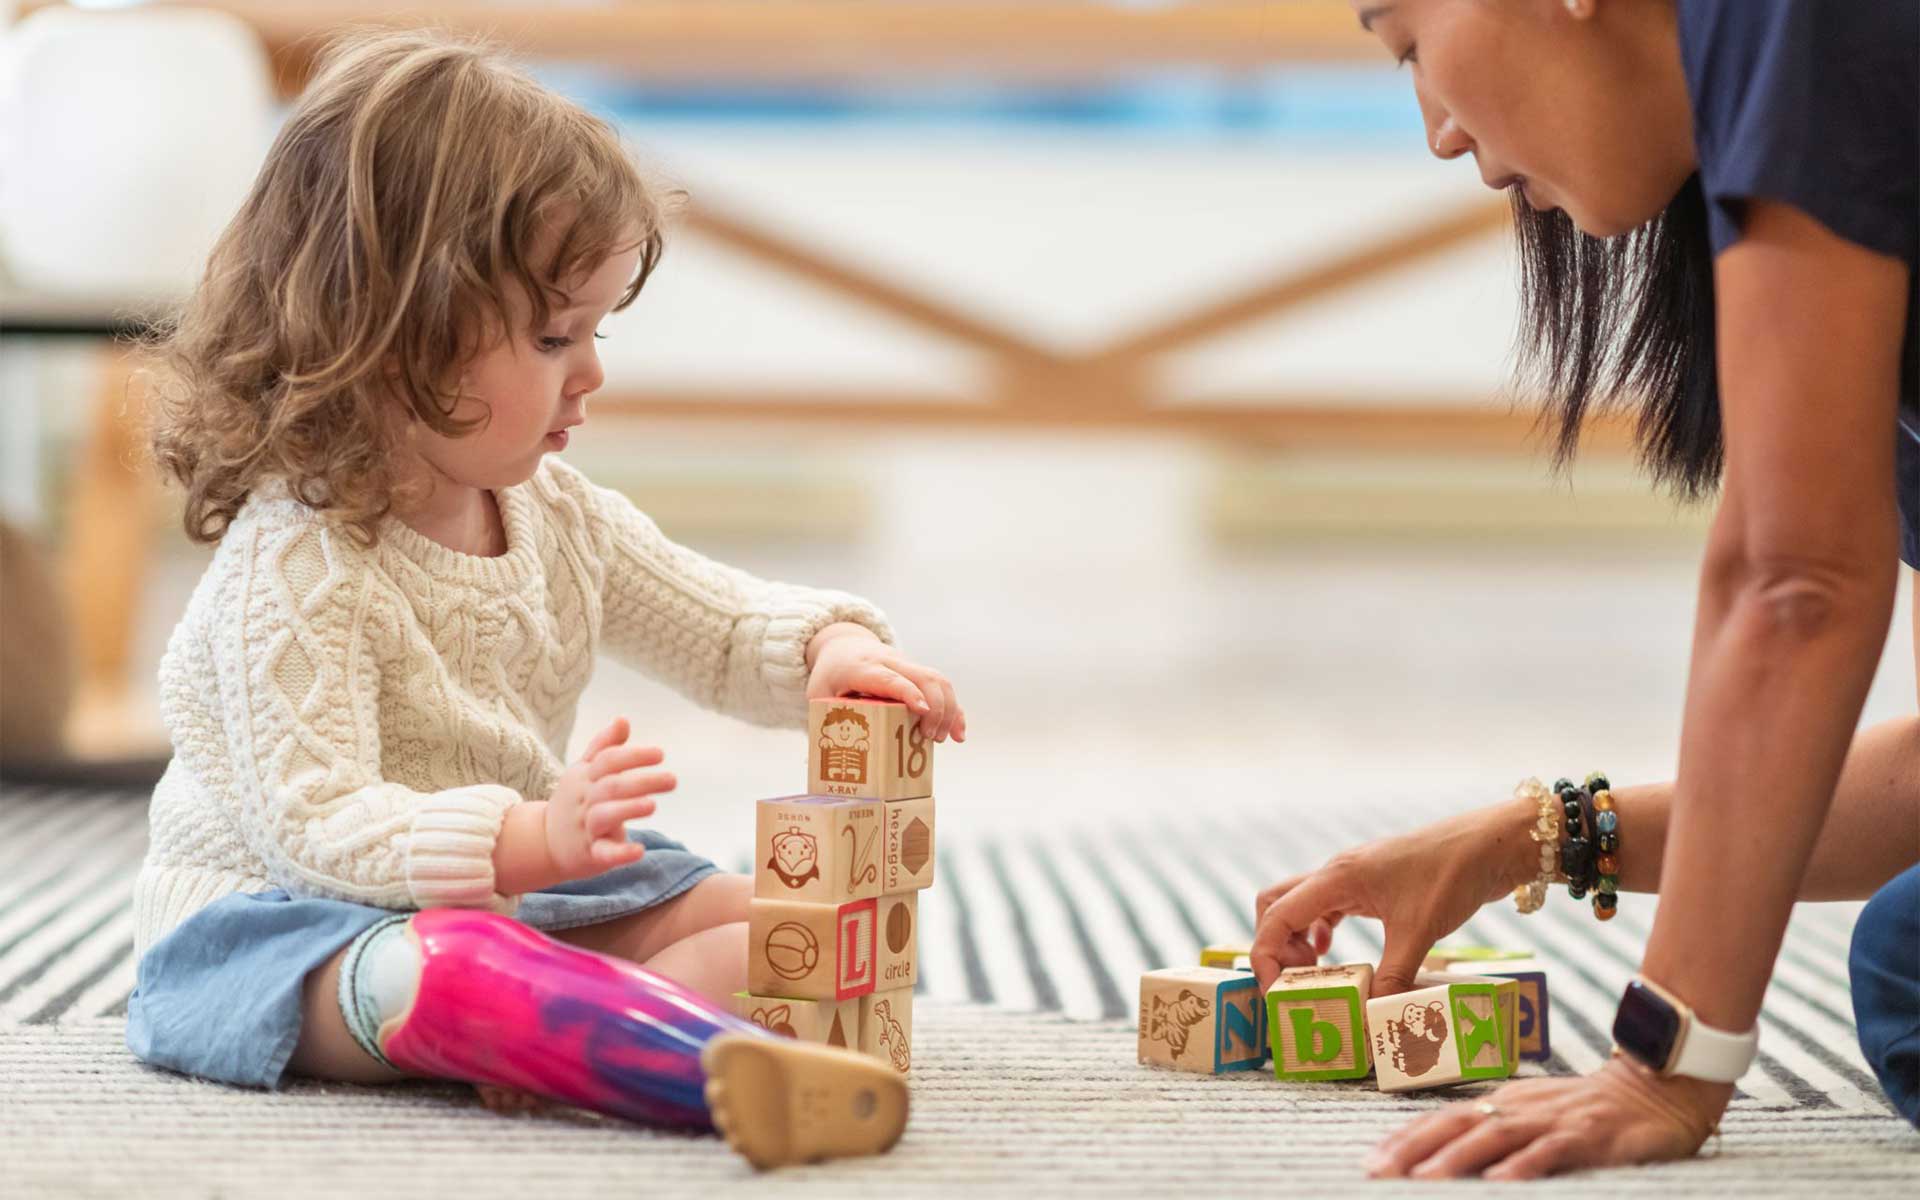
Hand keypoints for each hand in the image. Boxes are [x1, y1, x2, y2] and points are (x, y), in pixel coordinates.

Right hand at [544, 717, 674, 882]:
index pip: (608, 761)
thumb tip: (624, 719)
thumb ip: (604, 746)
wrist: (544, 842)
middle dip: (642, 782)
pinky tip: (639, 850)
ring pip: (604, 816)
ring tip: (652, 805)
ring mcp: (586, 828)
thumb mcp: (583, 771)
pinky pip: (604, 853)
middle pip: (611, 786)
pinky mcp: (590, 855)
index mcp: (585, 778)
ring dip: (628, 809)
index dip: (632, 756)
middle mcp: (585, 800)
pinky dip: (620, 853)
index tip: (660, 754)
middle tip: (672, 780)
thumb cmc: (574, 800)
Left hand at [806, 625, 966, 741]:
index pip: (889, 678)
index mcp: (862, 667)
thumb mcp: (818, 695)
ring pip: (937, 679)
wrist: (843, 646)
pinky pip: (942, 686)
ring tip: (944, 739)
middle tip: (930, 738)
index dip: (906, 692)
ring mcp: (907, 665)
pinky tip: (960, 733)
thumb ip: (823, 721)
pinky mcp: (918, 673)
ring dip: (948, 709)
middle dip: (934, 708)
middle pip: (923, 677)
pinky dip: (954, 709)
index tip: (920, 711)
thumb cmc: (830, 677)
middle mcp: (889, 662)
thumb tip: (823, 761)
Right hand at [1251, 795, 1535, 995]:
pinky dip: (1319, 931)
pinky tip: (1334, 953)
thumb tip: (1371, 1015)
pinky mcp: (1370, 884)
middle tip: (1297, 980)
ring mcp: (1352, 877)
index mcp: (1338, 878)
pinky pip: (1327, 906)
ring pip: (1301, 905)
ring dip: (1296, 939)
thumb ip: (1393, 975)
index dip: (1266, 955)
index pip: (1277, 915)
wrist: (1488, 845)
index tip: (1276, 990)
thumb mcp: (1421, 932)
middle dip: (1275, 945)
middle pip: (1276, 904)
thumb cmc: (1451, 876)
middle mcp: (1336, 874)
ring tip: (1315, 974)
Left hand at [1366, 1055, 1728, 1178]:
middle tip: (1377, 1174)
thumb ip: (1497, 1133)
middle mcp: (1518, 1107)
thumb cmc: (1588, 1111)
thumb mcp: (1536, 1117)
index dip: (1404, 1140)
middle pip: (1455, 1124)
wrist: (1657, 1088)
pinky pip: (1550, 1152)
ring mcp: (1552, 1120)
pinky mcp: (1588, 1136)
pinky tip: (1501, 1182)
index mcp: (1502, 1103)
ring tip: (1423, 1181)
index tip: (1371, 1163)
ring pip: (1494, 1136)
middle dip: (1412, 1150)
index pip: (1442, 1119)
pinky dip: (1524, 1167)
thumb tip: (1447, 1158)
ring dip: (1456, 1159)